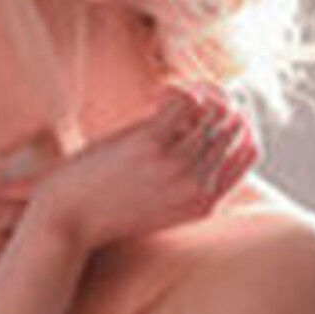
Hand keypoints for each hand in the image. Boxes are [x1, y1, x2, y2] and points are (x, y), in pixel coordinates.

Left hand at [0, 82, 261, 251]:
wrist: (64, 223)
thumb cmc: (102, 212)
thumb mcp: (155, 208)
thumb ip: (183, 183)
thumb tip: (196, 139)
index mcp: (205, 203)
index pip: (250, 151)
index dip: (238, 121)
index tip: (210, 109)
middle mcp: (199, 185)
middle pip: (234, 123)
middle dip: (214, 99)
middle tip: (182, 96)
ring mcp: (179, 165)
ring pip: (214, 108)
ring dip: (193, 90)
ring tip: (162, 98)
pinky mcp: (153, 144)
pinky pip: (187, 100)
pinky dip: (175, 89)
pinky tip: (151, 98)